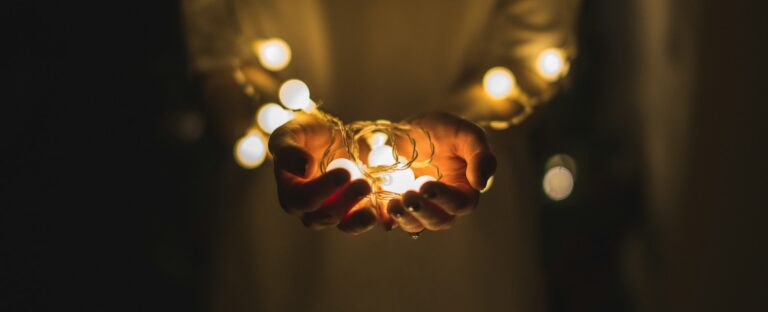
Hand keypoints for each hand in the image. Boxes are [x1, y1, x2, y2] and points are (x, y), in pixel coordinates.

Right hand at [268, 113, 377, 234]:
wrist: (332, 136)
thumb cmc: (306, 134)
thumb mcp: (291, 133)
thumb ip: (288, 150)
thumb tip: (303, 168)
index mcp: (291, 193)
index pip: (302, 200)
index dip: (322, 190)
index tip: (344, 173)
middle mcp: (310, 209)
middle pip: (324, 217)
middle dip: (345, 203)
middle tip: (364, 184)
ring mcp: (334, 212)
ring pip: (345, 225)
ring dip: (360, 219)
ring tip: (374, 210)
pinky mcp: (355, 211)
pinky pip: (365, 221)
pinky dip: (376, 219)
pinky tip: (387, 216)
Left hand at [385, 112, 496, 232]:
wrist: (416, 129)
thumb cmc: (447, 131)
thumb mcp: (467, 135)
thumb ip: (480, 156)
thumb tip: (480, 184)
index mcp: (464, 191)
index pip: (460, 204)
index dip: (445, 199)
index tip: (427, 187)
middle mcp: (443, 205)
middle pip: (437, 220)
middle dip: (422, 212)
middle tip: (408, 198)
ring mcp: (419, 207)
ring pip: (414, 224)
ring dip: (404, 219)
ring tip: (392, 205)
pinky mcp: (397, 204)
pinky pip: (392, 218)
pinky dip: (385, 218)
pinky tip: (378, 211)